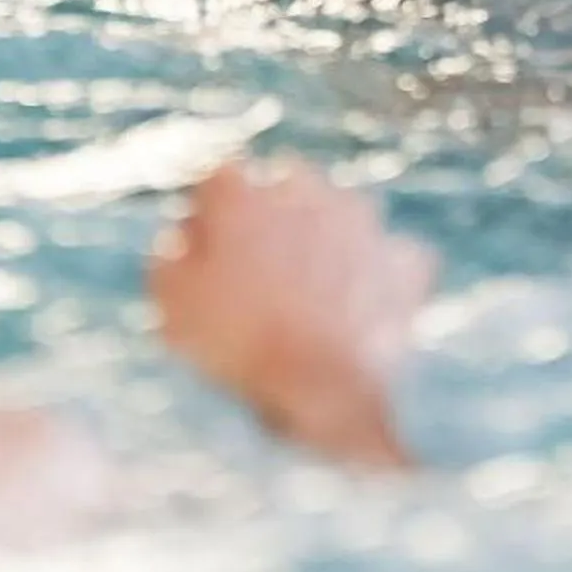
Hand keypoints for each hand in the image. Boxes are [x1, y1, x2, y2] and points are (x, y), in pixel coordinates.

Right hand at [150, 158, 433, 465]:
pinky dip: (376, 277)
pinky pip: (388, 257)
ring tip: (311, 299)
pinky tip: (361, 311)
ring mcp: (362, 218)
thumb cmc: (238, 346)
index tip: (206, 256)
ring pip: (338, 215)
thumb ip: (169, 258)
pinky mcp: (403, 255)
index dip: (208, 220)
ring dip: (325, 241)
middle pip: (281, 187)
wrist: (327, 389)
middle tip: (260, 277)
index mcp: (240, 193)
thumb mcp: (172, 307)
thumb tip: (181, 240)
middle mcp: (305, 187)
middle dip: (272, 219)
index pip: (215, 183)